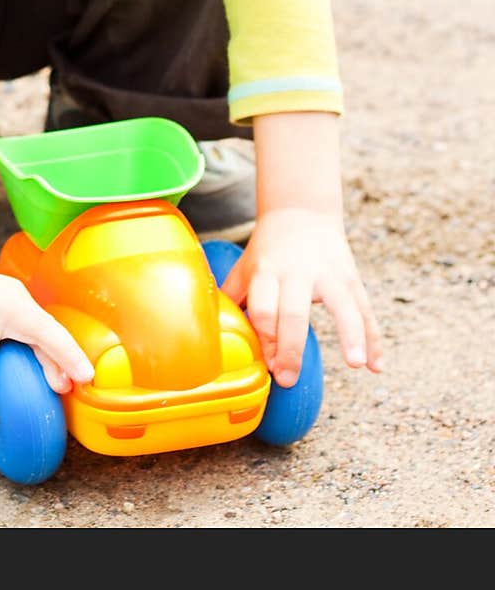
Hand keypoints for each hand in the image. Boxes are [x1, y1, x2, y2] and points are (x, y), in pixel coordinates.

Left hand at [222, 208, 383, 387]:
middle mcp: (298, 272)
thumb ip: (232, 297)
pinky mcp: (350, 277)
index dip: (264, 338)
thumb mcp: (246, 266)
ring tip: (355, 364)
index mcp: (267, 270)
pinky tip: (376, 366)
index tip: (267, 366)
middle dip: (290, 348)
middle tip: (288, 378)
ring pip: (342, 306)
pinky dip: (373, 338)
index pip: (264, 307)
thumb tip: (212, 334)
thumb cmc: (268, 249)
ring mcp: (328, 273)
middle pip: (294, 312)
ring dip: (351, 336)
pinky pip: (364, 310)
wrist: (301, 211)